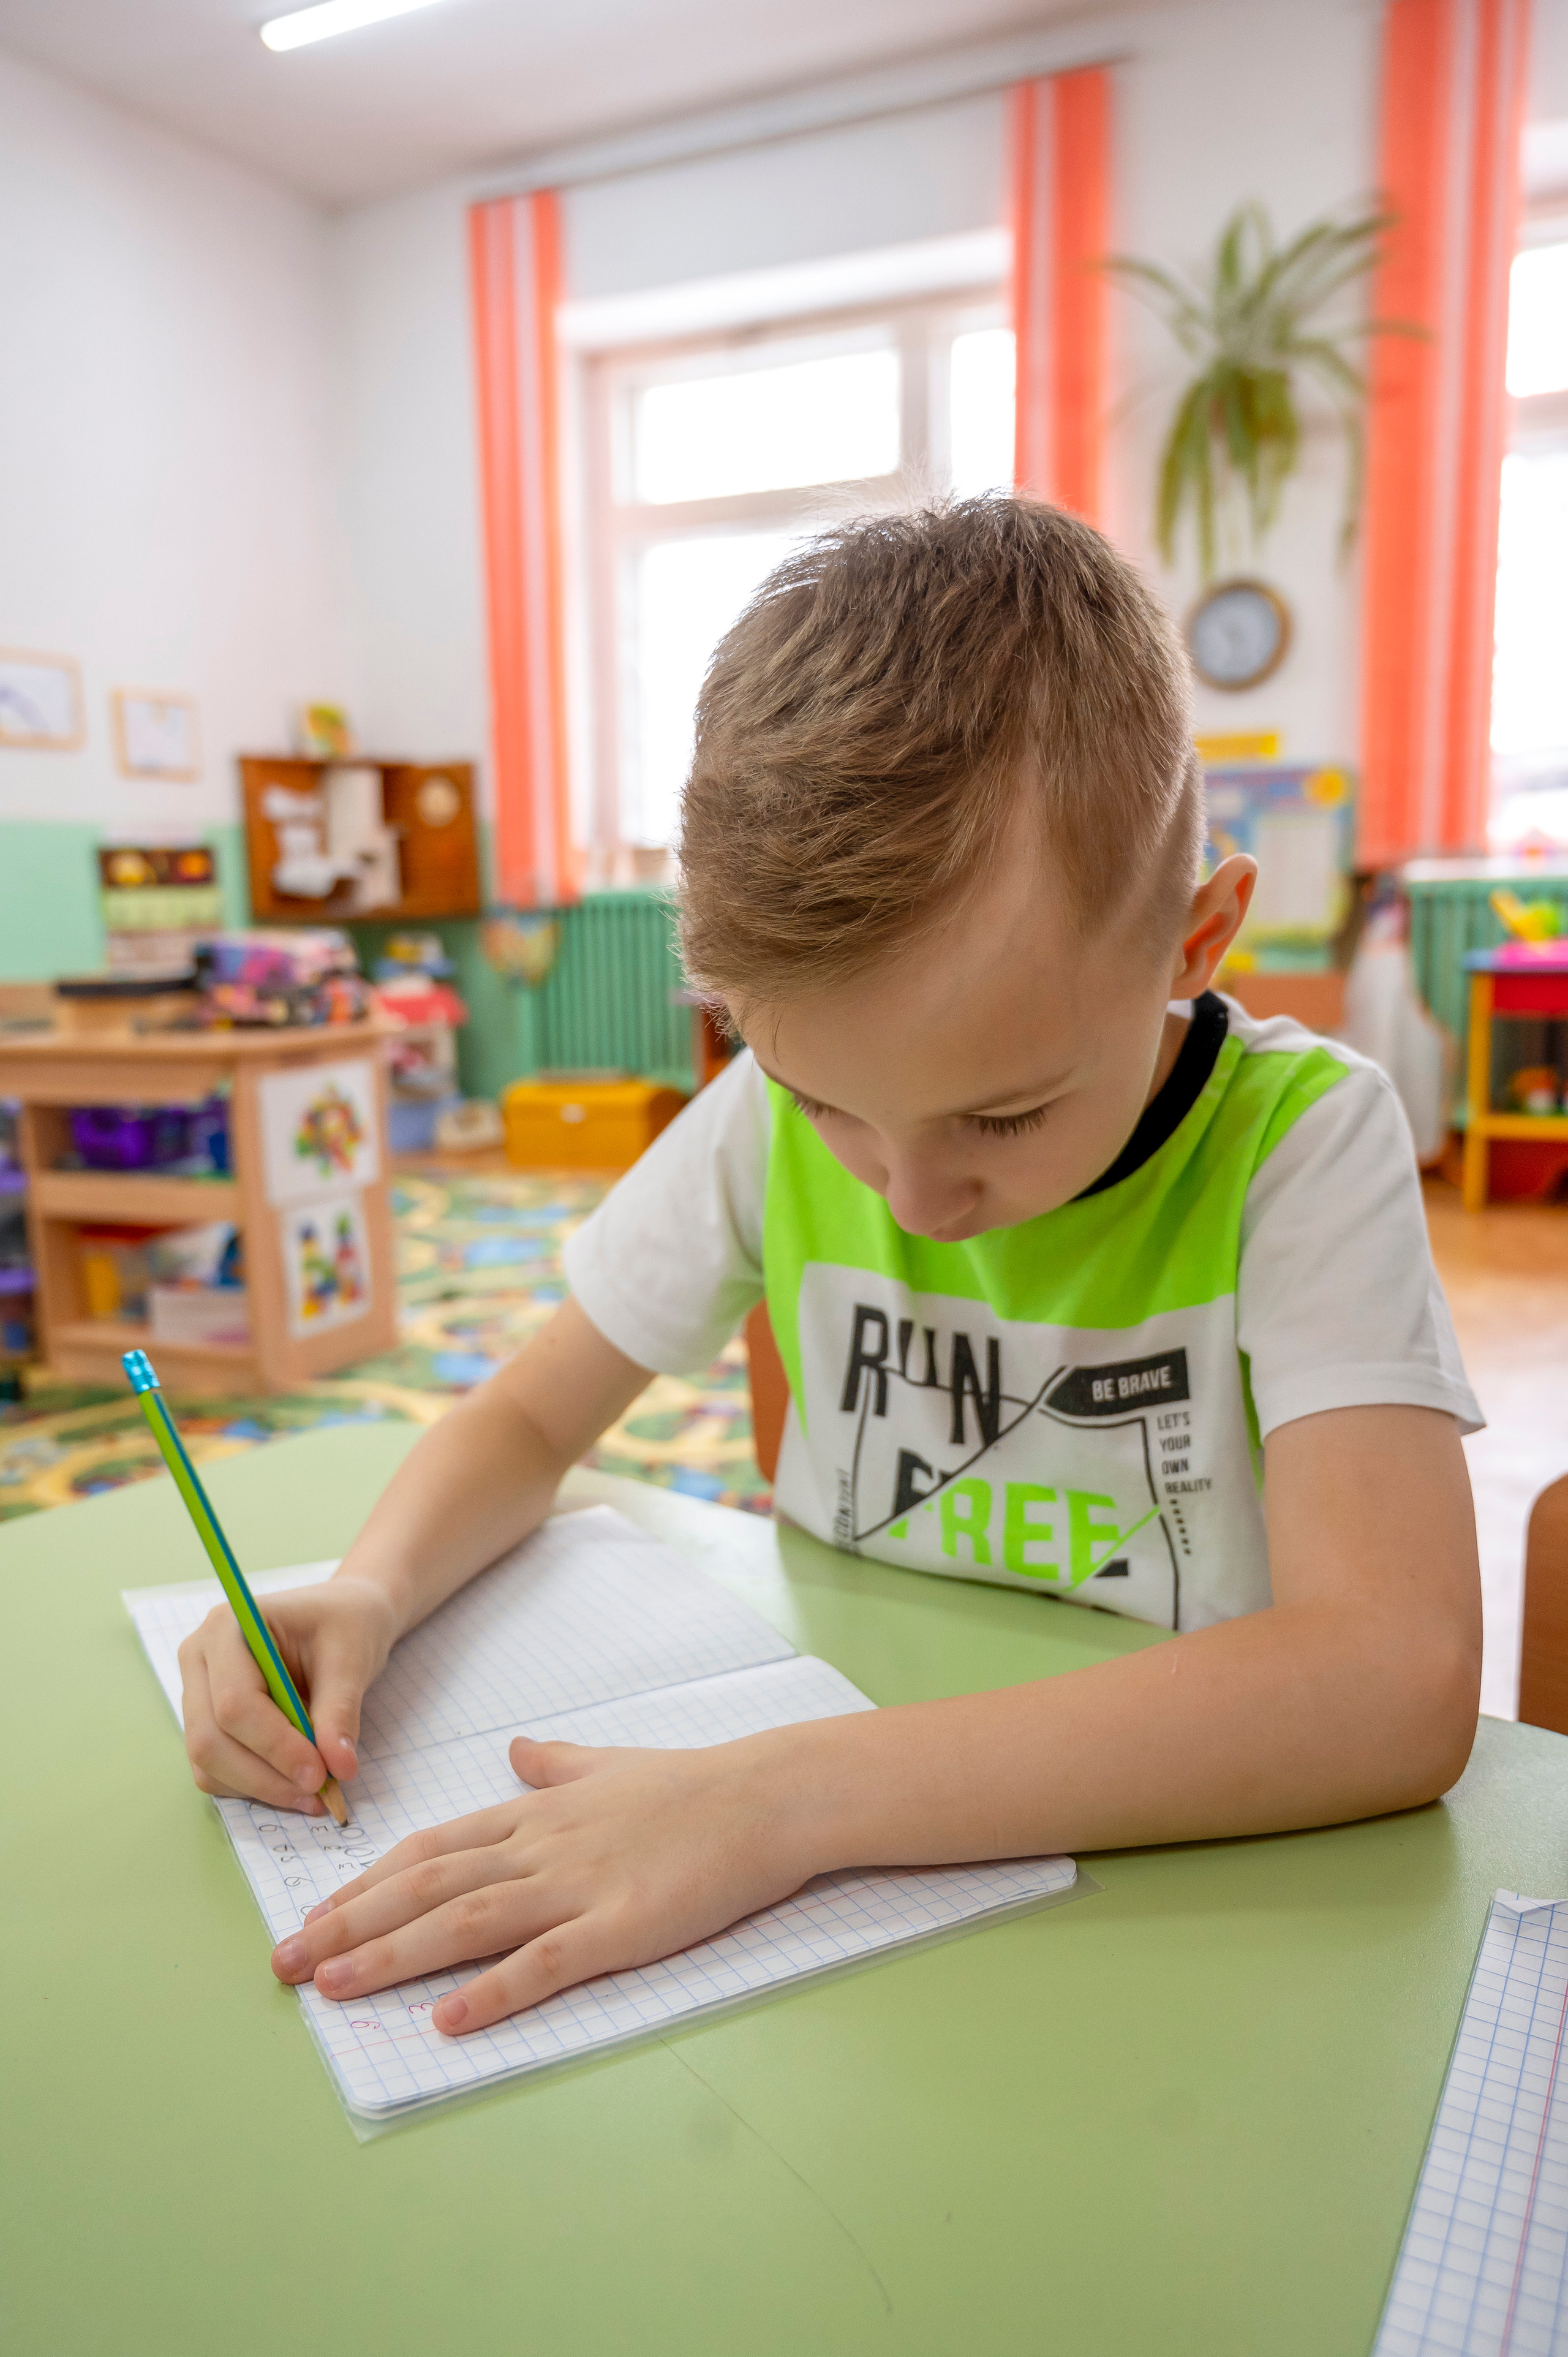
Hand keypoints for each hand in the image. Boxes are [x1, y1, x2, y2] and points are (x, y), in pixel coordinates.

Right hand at [178, 1576, 397, 1812]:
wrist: (343, 1614)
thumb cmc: (346, 1624)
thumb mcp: (352, 1659)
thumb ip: (340, 1713)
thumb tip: (339, 1768)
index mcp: (227, 1627)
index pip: (235, 1702)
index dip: (275, 1746)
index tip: (320, 1773)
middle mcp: (199, 1658)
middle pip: (210, 1738)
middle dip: (264, 1775)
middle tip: (318, 1793)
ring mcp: (196, 1692)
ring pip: (208, 1761)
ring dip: (259, 1787)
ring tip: (314, 1794)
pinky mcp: (207, 1721)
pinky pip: (216, 1769)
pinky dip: (253, 1786)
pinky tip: (294, 1785)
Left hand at [269, 1732, 816, 2031]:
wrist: (765, 1796)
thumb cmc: (692, 1785)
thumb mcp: (609, 1765)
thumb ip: (555, 1765)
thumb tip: (515, 1752)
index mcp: (535, 1812)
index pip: (431, 1846)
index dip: (366, 1882)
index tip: (315, 1913)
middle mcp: (541, 1845)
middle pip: (426, 1884)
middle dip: (349, 1924)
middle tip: (286, 1962)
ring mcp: (578, 1885)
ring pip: (466, 1919)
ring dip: (392, 1956)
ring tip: (333, 1986)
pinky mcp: (621, 1925)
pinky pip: (545, 1962)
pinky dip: (493, 1990)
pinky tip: (448, 2018)